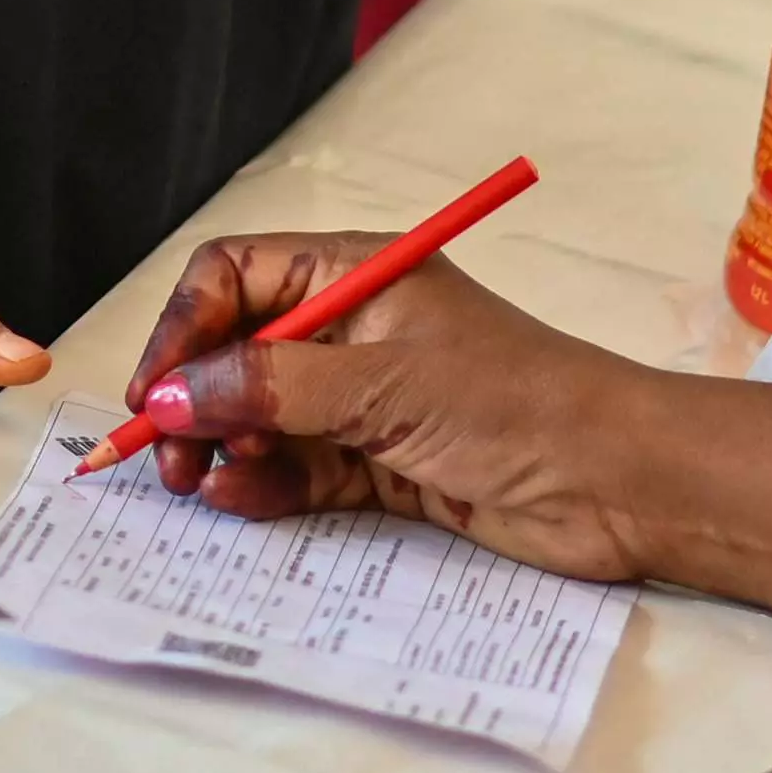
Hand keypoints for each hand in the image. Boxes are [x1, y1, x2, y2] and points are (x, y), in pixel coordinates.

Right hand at [113, 240, 662, 575]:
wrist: (613, 484)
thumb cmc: (516, 403)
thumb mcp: (383, 384)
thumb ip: (272, 387)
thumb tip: (177, 393)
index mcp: (355, 272)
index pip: (235, 276)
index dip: (186, 328)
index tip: (157, 391)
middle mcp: (350, 328)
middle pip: (237, 349)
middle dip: (195, 398)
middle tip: (168, 456)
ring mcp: (363, 399)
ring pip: (259, 416)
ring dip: (221, 449)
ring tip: (203, 485)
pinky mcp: (377, 463)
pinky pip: (294, 468)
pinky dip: (260, 485)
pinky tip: (240, 499)